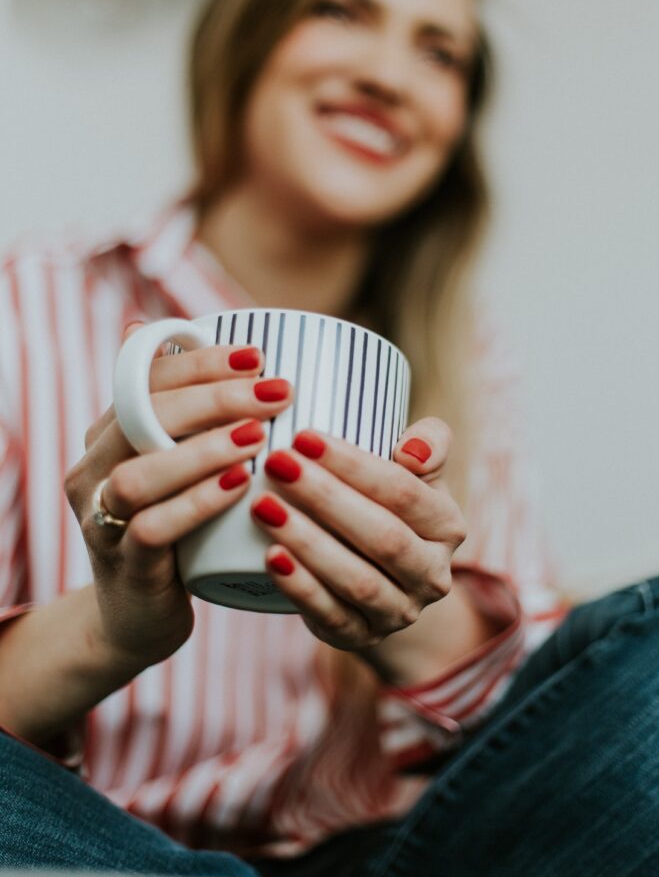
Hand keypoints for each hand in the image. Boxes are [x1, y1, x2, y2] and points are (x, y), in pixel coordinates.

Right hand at [64, 324, 293, 670]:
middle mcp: (93, 471)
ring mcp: (102, 520)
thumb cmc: (173, 528)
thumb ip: (185, 414)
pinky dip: (197, 503)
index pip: (143, 378)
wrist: (136, 616)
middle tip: (275, 393)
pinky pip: (153, 530)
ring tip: (259, 435)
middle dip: (213, 398)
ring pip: (138, 475)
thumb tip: (192, 333)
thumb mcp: (175, 466)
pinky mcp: (126, 566)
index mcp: (106, 436)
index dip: (200, 362)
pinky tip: (239, 485)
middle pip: (140, 417)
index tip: (258, 356)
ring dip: (202, 450)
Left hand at [251, 417, 464, 650]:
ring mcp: (399, 612)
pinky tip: (270, 556)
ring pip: (356, 580)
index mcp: (448, 526)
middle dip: (325, 497)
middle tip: (277, 463)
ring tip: (264, 506)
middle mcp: (432, 575)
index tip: (303, 437)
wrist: (382, 577)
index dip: (353, 464)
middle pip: (382, 536)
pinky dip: (300, 587)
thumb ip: (428, 443)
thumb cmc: (389, 505)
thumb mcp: (416, 472)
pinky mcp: (361, 638)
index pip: (403, 492)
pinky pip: (331, 615)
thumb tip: (412, 449)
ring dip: (308, 542)